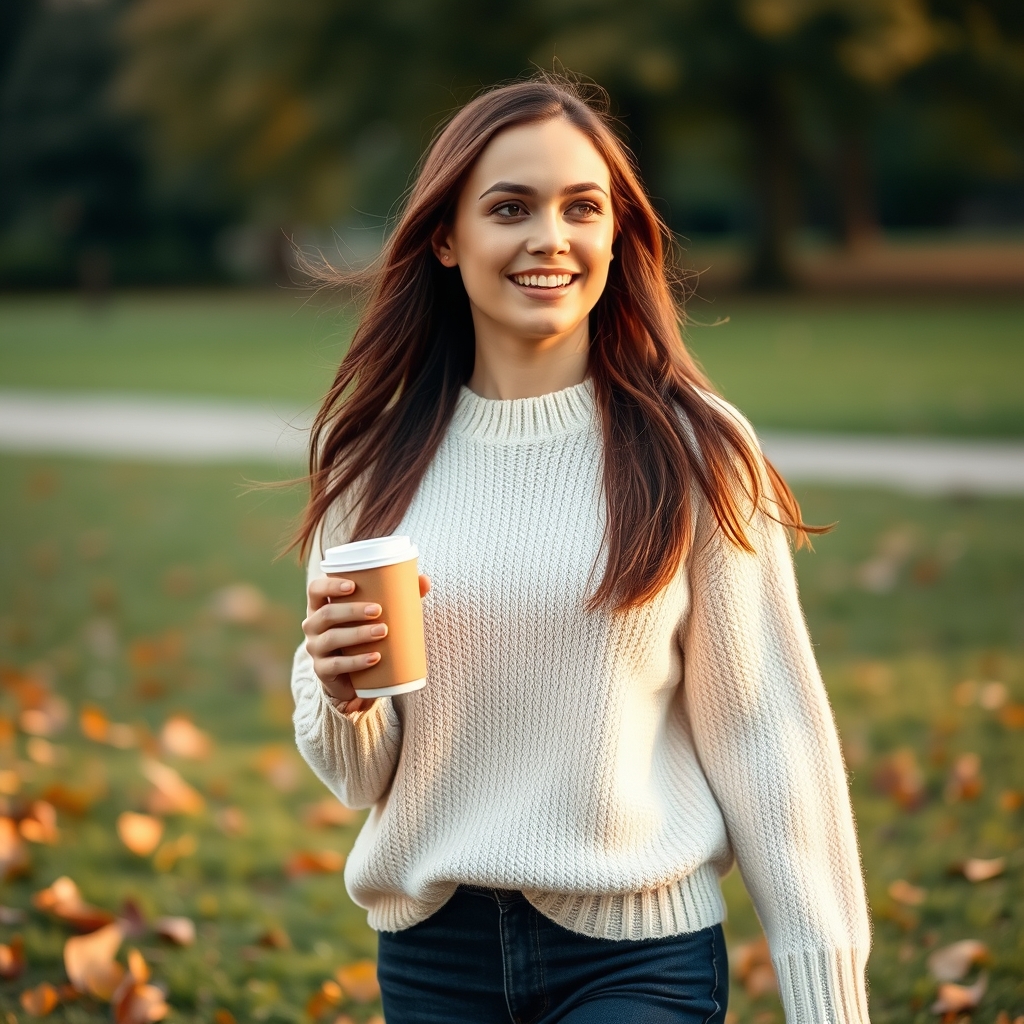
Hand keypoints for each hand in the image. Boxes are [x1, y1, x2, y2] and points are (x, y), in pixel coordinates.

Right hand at [302, 573, 430, 713]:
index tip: (353, 585)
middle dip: (352, 610)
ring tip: (382, 631)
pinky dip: (356, 662)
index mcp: (321, 605)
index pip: (315, 589)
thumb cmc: (363, 632)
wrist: (353, 674)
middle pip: (326, 614)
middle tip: (378, 610)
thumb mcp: (376, 614)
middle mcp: (313, 625)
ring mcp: (315, 649)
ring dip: (357, 634)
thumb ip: (398, 595)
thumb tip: (425, 580)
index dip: (330, 585)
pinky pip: (336, 666)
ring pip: (332, 638)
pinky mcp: (322, 671)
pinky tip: (374, 658)